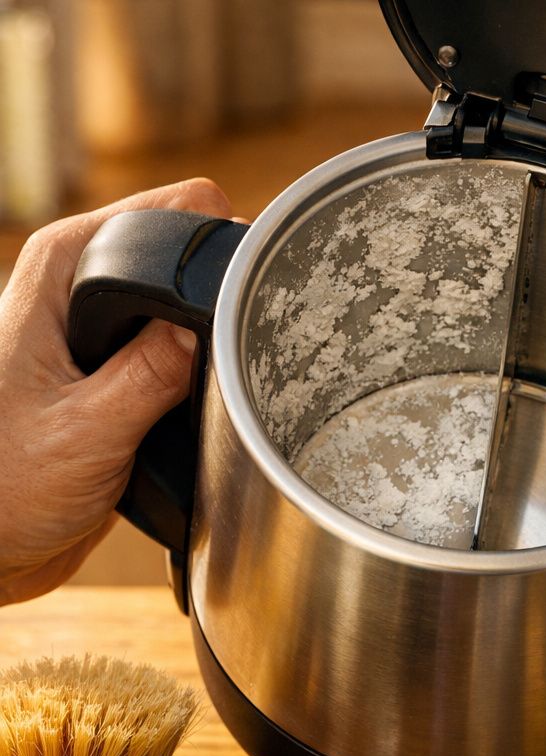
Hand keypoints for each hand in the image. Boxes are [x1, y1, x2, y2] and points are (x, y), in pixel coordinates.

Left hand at [0, 179, 230, 604]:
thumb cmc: (2, 490)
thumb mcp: (84, 433)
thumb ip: (150, 375)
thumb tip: (218, 322)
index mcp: (58, 273)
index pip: (165, 210)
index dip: (216, 240)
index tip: (253, 287)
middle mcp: (81, 291)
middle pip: (191, 254)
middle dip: (228, 292)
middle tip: (252, 345)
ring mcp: (105, 332)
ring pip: (196, 307)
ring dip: (223, 340)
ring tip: (239, 380)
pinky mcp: (124, 373)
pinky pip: (188, 352)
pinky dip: (212, 372)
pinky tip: (223, 403)